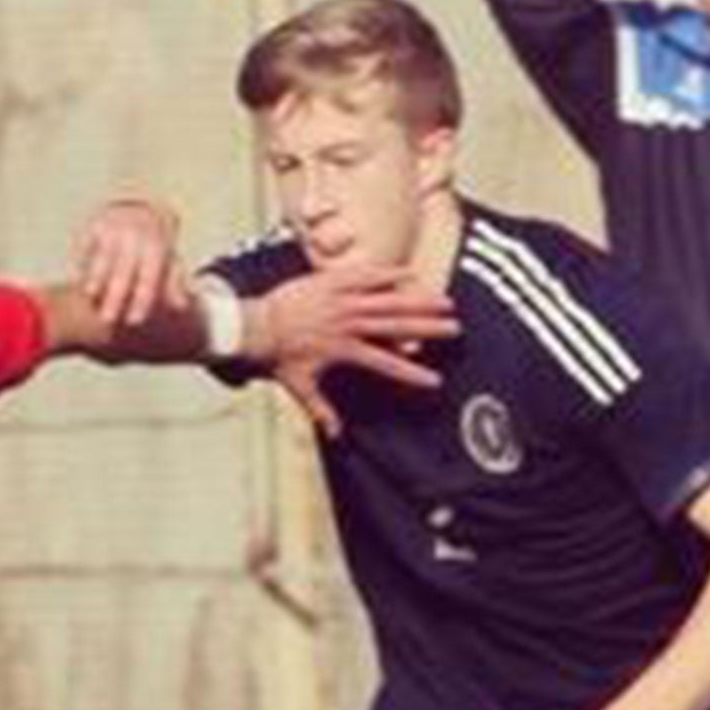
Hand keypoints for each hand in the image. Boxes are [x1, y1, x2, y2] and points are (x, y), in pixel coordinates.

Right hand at [75, 198, 186, 326]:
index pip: (150, 276)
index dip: (143, 299)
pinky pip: (87, 244)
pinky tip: (77, 280)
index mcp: (157, 244)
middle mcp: (136, 234)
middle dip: (116, 296)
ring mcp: (115, 226)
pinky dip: (81, 261)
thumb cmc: (154, 243)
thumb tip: (182, 305)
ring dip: (96, 277)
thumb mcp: (167, 259)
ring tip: (91, 297)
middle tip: (107, 320)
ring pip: (104, 256)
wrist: (141, 207)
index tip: (134, 321)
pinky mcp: (96, 223)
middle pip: (124, 270)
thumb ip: (173, 282)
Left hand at [253, 265, 458, 436]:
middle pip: (395, 326)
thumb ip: (321, 410)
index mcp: (344, 350)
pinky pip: (364, 275)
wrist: (255, 325)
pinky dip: (387, 274)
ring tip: (444, 301)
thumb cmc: (278, 357)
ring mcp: (341, 300)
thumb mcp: (299, 387)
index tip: (435, 380)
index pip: (385, 363)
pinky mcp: (332, 282)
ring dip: (417, 300)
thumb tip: (336, 436)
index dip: (411, 372)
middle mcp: (347, 324)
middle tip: (454, 329)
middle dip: (427, 328)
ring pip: (387, 299)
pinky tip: (410, 273)